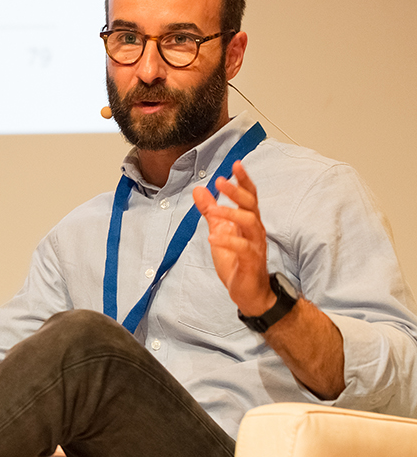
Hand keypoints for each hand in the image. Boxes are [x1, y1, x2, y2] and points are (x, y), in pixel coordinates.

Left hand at [191, 161, 273, 316]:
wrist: (249, 292)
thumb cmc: (237, 260)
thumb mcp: (219, 231)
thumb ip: (211, 211)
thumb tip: (200, 190)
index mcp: (248, 222)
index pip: (249, 196)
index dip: (243, 180)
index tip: (236, 164)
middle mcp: (255, 230)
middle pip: (251, 205)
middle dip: (237, 191)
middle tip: (221, 181)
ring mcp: (256, 246)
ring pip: (250, 223)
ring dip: (231, 213)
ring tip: (214, 210)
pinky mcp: (252, 262)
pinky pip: (244, 248)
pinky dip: (228, 241)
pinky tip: (213, 238)